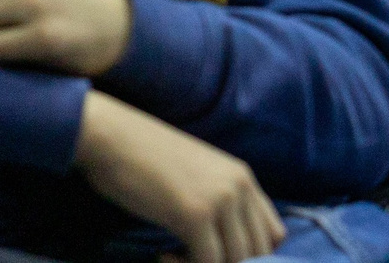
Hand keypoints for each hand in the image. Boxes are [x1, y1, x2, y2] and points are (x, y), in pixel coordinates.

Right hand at [74, 94, 282, 262]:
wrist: (114, 138)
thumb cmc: (146, 160)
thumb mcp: (196, 177)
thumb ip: (219, 202)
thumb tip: (225, 244)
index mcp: (243, 178)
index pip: (274, 234)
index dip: (251, 257)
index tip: (216, 257)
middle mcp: (240, 187)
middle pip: (258, 252)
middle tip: (192, 261)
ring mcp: (220, 200)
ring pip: (235, 260)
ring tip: (175, 258)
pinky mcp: (195, 215)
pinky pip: (208, 262)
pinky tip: (162, 255)